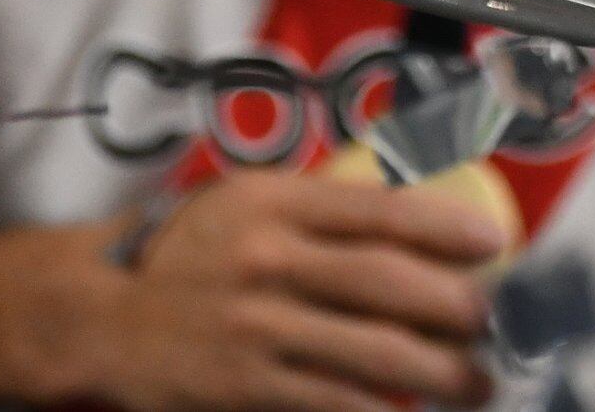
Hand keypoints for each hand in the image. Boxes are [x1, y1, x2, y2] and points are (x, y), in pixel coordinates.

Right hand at [75, 166, 506, 411]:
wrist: (100, 316)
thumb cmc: (188, 254)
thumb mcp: (245, 203)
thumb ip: (319, 207)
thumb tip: (416, 212)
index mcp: (274, 204)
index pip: (379, 209)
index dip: (446, 226)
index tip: (494, 243)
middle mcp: (268, 262)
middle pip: (387, 284)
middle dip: (456, 308)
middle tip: (490, 324)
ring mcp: (256, 330)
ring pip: (372, 353)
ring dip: (439, 373)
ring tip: (476, 382)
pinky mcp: (244, 389)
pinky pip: (332, 404)